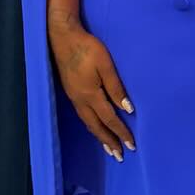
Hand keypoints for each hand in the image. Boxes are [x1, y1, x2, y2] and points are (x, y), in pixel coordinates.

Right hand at [48, 7, 135, 161]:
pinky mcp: (71, 93)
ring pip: (88, 123)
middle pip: (96, 127)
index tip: (131, 145)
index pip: (110, 119)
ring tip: (109, 148)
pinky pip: (83, 116)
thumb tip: (127, 109)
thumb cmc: (87, 48)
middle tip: (119, 156)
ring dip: (99, 137)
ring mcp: (74, 98)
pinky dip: (92, 126)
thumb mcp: (106, 65)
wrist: (63, 37)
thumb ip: (116, 87)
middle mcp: (81, 101)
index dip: (121, 132)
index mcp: (91, 94)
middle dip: (109, 142)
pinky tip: (95, 127)